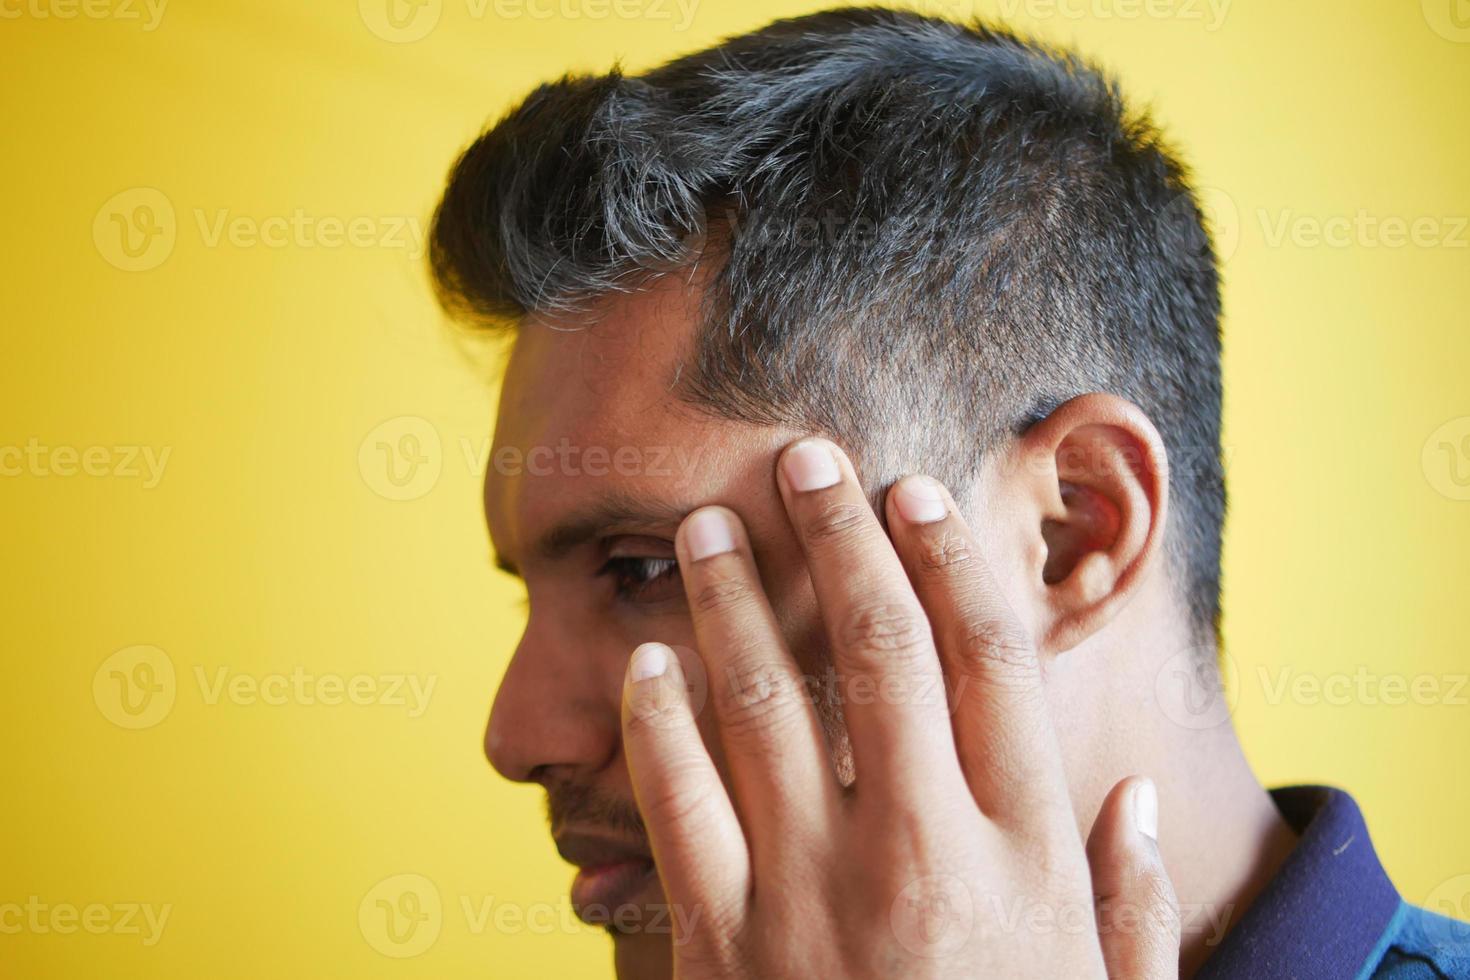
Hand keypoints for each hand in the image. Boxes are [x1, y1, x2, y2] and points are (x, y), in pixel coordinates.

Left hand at [620, 438, 1180, 977]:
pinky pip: (677, 808)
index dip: (950, 560)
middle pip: (879, 653)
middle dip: (837, 540)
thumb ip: (1131, 907)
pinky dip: (652, 725)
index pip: (990, 663)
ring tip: (706, 527)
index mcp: (1022, 856)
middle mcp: (920, 853)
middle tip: (802, 461)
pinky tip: (643, 664)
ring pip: (763, 707)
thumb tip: (1138, 799)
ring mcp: (812, 898)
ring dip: (729, 603)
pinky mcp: (722, 947)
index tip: (914, 497)